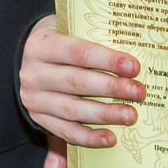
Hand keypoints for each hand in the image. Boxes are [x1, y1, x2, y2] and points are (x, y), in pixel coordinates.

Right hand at [20, 14, 143, 167]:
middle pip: (77, 82)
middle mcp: (33, 74)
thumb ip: (90, 39)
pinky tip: (111, 138)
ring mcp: (34, 99)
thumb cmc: (60, 41)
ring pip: (72, 109)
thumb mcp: (66, 29)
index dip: (107, 60)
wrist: (29, 57)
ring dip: (104, 114)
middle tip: (139, 92)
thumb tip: (125, 42)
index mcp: (41, 46)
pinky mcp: (39, 119)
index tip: (134, 67)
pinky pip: (66, 131)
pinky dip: (89, 137)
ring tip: (130, 115)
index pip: (78, 53)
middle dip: (111, 88)